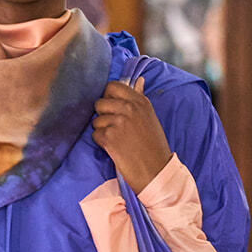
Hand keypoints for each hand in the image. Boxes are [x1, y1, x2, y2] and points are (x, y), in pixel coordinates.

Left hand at [92, 79, 171, 194]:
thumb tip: (138, 81)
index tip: (112, 109)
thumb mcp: (149, 117)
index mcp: (139, 101)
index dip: (108, 98)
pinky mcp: (110, 137)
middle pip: (100, 103)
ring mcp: (119, 122)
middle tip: (114, 128)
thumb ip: (139, 98)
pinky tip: (114, 148)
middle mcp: (129, 108)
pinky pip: (95, 135)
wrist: (156, 170)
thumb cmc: (153, 145)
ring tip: (117, 140)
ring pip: (96, 120)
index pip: (112, 87)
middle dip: (102, 116)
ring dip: (102, 131)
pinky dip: (101, 143)